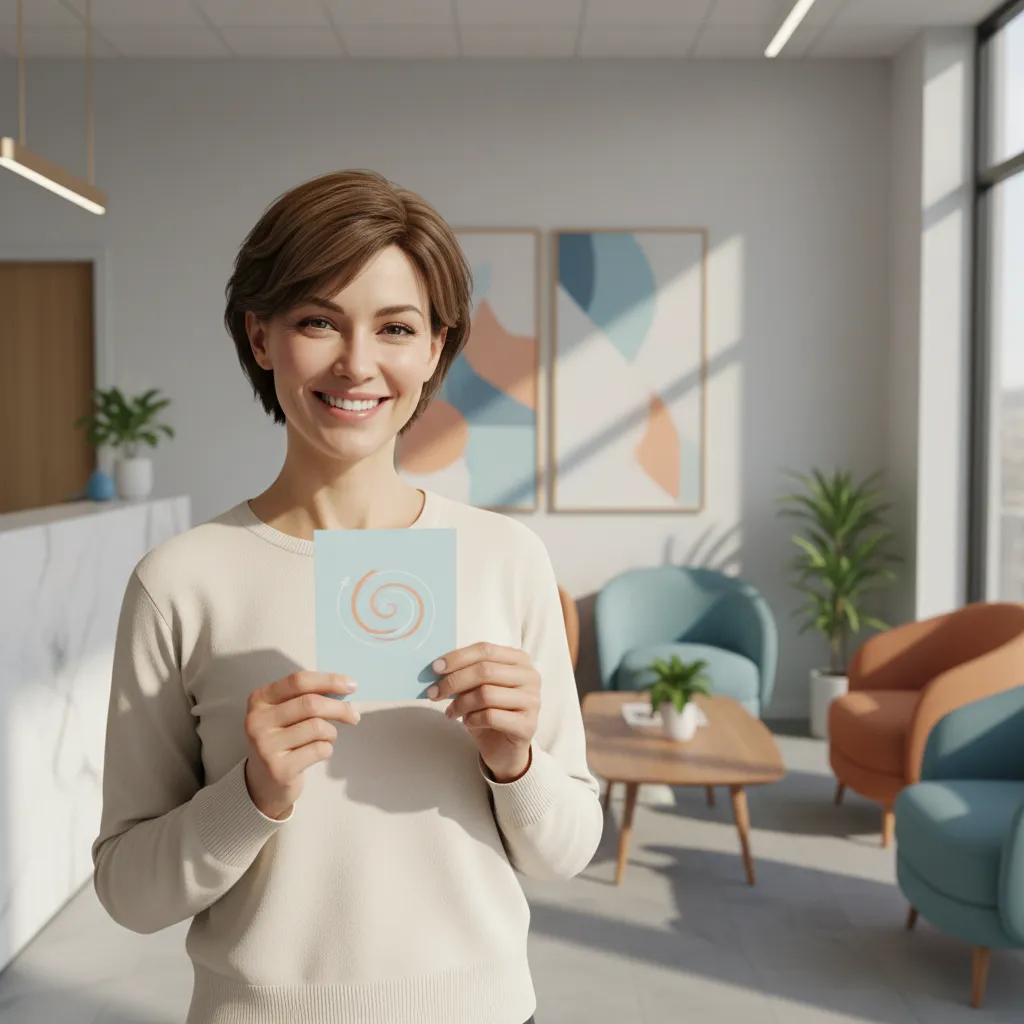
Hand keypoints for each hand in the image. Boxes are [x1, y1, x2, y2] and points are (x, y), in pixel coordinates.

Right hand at [243, 671, 359, 819]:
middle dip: (339, 708)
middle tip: (353, 716)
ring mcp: (265, 746)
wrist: (264, 783)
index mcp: (260, 699)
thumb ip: (307, 697)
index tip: (351, 685)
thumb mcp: (285, 713)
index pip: (298, 681)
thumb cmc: (283, 740)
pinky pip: (319, 750)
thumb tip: (344, 688)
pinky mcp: (278, 769)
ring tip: (326, 738)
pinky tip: (318, 753)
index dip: (329, 681)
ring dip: (331, 732)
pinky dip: (327, 749)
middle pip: (310, 704)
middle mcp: (257, 721)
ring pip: (317, 727)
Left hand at [428, 642, 539, 781]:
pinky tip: (469, 723)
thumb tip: (438, 668)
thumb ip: (466, 673)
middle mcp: (530, 677)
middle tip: (433, 693)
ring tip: (452, 712)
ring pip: (486, 694)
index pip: (485, 650)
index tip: (435, 668)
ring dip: (461, 704)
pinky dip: (472, 720)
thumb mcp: (478, 687)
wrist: (505, 749)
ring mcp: (532, 701)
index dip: (457, 657)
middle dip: (454, 681)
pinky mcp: (527, 725)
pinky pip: (490, 717)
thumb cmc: (490, 711)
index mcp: (519, 659)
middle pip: (485, 671)